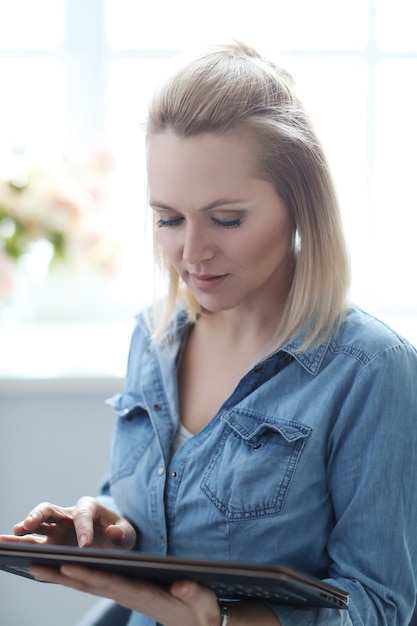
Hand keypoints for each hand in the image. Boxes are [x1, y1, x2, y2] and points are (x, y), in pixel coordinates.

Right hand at [0, 497, 135, 549]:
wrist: (114, 539)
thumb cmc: (119, 533)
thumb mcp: (128, 533)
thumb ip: (122, 532)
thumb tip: (113, 532)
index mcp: (90, 507)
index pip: (84, 514)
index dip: (84, 528)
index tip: (85, 545)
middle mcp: (69, 514)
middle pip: (50, 509)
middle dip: (38, 515)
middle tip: (27, 524)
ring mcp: (58, 528)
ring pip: (37, 524)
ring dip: (23, 528)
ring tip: (9, 537)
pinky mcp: (52, 541)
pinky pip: (34, 541)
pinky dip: (22, 544)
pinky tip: (10, 550)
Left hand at [30, 566, 222, 625]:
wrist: (199, 624)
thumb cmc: (200, 609)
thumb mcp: (201, 600)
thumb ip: (191, 590)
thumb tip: (181, 583)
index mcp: (142, 594)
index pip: (110, 583)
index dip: (88, 574)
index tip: (66, 565)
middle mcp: (127, 594)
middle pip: (89, 583)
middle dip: (62, 574)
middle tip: (35, 565)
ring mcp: (124, 593)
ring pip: (88, 583)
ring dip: (61, 576)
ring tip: (37, 566)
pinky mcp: (125, 590)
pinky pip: (95, 582)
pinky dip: (76, 575)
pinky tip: (61, 569)